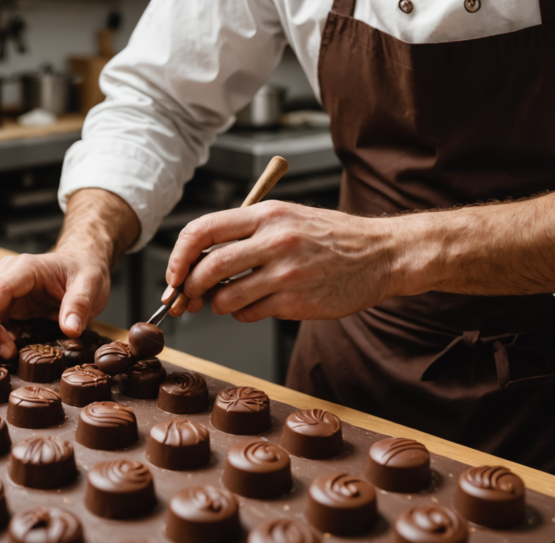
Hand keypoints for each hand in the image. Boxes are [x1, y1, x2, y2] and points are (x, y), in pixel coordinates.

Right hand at [0, 188, 138, 359]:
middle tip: (6, 355)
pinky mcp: (0, 301)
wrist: (81, 263)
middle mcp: (5, 273)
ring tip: (6, 354)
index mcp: (25, 268)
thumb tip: (71, 330)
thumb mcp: (91, 285)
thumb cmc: (84, 271)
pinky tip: (4, 347)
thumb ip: (79, 306)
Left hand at [164, 200, 399, 321]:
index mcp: (266, 215)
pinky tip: (257, 305)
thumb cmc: (331, 238)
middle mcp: (274, 240)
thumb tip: (198, 261)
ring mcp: (286, 272)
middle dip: (189, 288)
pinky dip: (242, 314)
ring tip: (229, 299)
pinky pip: (250, 313)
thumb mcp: (287, 218)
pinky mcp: (296, 300)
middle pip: (208, 268)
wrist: (381, 254)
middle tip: (189, 297)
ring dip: (218, 304)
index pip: (202, 230)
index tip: (174, 274)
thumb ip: (246, 234)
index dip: (179, 256)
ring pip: (225, 297)